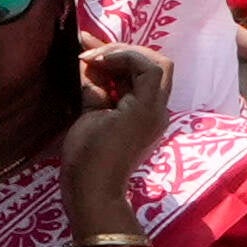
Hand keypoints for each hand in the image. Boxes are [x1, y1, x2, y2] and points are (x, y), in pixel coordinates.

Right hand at [52, 36, 171, 231]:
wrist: (94, 193)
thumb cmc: (89, 156)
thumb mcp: (88, 117)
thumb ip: (93, 86)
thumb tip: (90, 66)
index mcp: (147, 108)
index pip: (149, 64)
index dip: (121, 53)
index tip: (93, 60)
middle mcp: (157, 110)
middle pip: (154, 65)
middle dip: (123, 53)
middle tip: (92, 53)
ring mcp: (152, 116)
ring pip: (146, 75)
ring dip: (120, 64)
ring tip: (89, 58)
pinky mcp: (141, 122)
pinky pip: (136, 90)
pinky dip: (119, 79)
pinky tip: (96, 75)